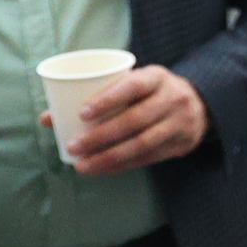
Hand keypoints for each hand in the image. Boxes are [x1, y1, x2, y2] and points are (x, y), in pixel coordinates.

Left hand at [45, 65, 208, 175]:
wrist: (199, 104)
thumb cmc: (150, 93)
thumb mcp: (132, 83)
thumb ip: (95, 96)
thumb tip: (48, 118)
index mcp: (157, 77)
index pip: (132, 86)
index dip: (107, 99)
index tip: (81, 114)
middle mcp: (173, 98)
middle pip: (135, 120)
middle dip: (100, 136)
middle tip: (73, 146)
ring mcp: (180, 123)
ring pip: (142, 143)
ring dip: (109, 156)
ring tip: (83, 165)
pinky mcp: (181, 144)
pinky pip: (148, 158)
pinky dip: (122, 165)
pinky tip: (102, 169)